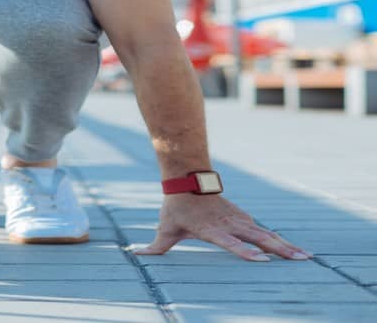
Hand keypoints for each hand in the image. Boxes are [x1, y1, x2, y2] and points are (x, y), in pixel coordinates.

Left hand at [135, 194, 307, 260]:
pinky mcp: (243, 218)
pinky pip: (262, 230)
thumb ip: (156, 246)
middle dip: (280, 250)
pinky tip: (294, 249)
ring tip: (306, 257)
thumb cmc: (176, 208)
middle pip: (258, 238)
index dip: (244, 251)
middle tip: (300, 260)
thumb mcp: (165, 227)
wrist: (189, 180)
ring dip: (285, 245)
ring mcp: (239, 220)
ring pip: (265, 234)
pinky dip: (278, 239)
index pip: (230, 242)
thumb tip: (135, 255)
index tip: (261, 260)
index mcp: (212, 229)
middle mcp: (229, 225)